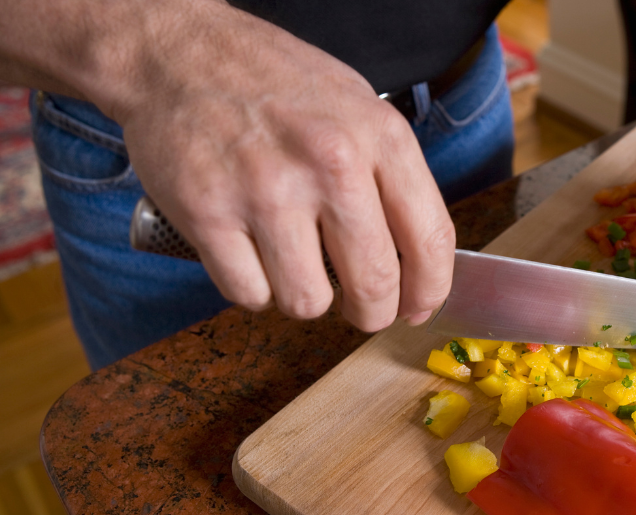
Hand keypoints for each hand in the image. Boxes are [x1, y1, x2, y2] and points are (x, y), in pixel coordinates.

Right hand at [111, 1, 454, 329]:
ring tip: (294, 262)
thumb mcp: (358, 108)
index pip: (430, 240)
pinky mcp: (209, 213)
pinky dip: (252, 287)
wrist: (178, 54)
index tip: (418, 308)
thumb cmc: (275, 85)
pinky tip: (251, 254)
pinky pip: (250, 294)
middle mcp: (330, 164)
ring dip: (305, 296)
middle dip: (373, 313)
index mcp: (379, 137)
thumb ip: (391, 179)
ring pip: (308, 302)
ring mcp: (267, 190)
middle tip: (360, 308)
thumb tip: (417, 264)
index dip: (429, 291)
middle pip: (374, 285)